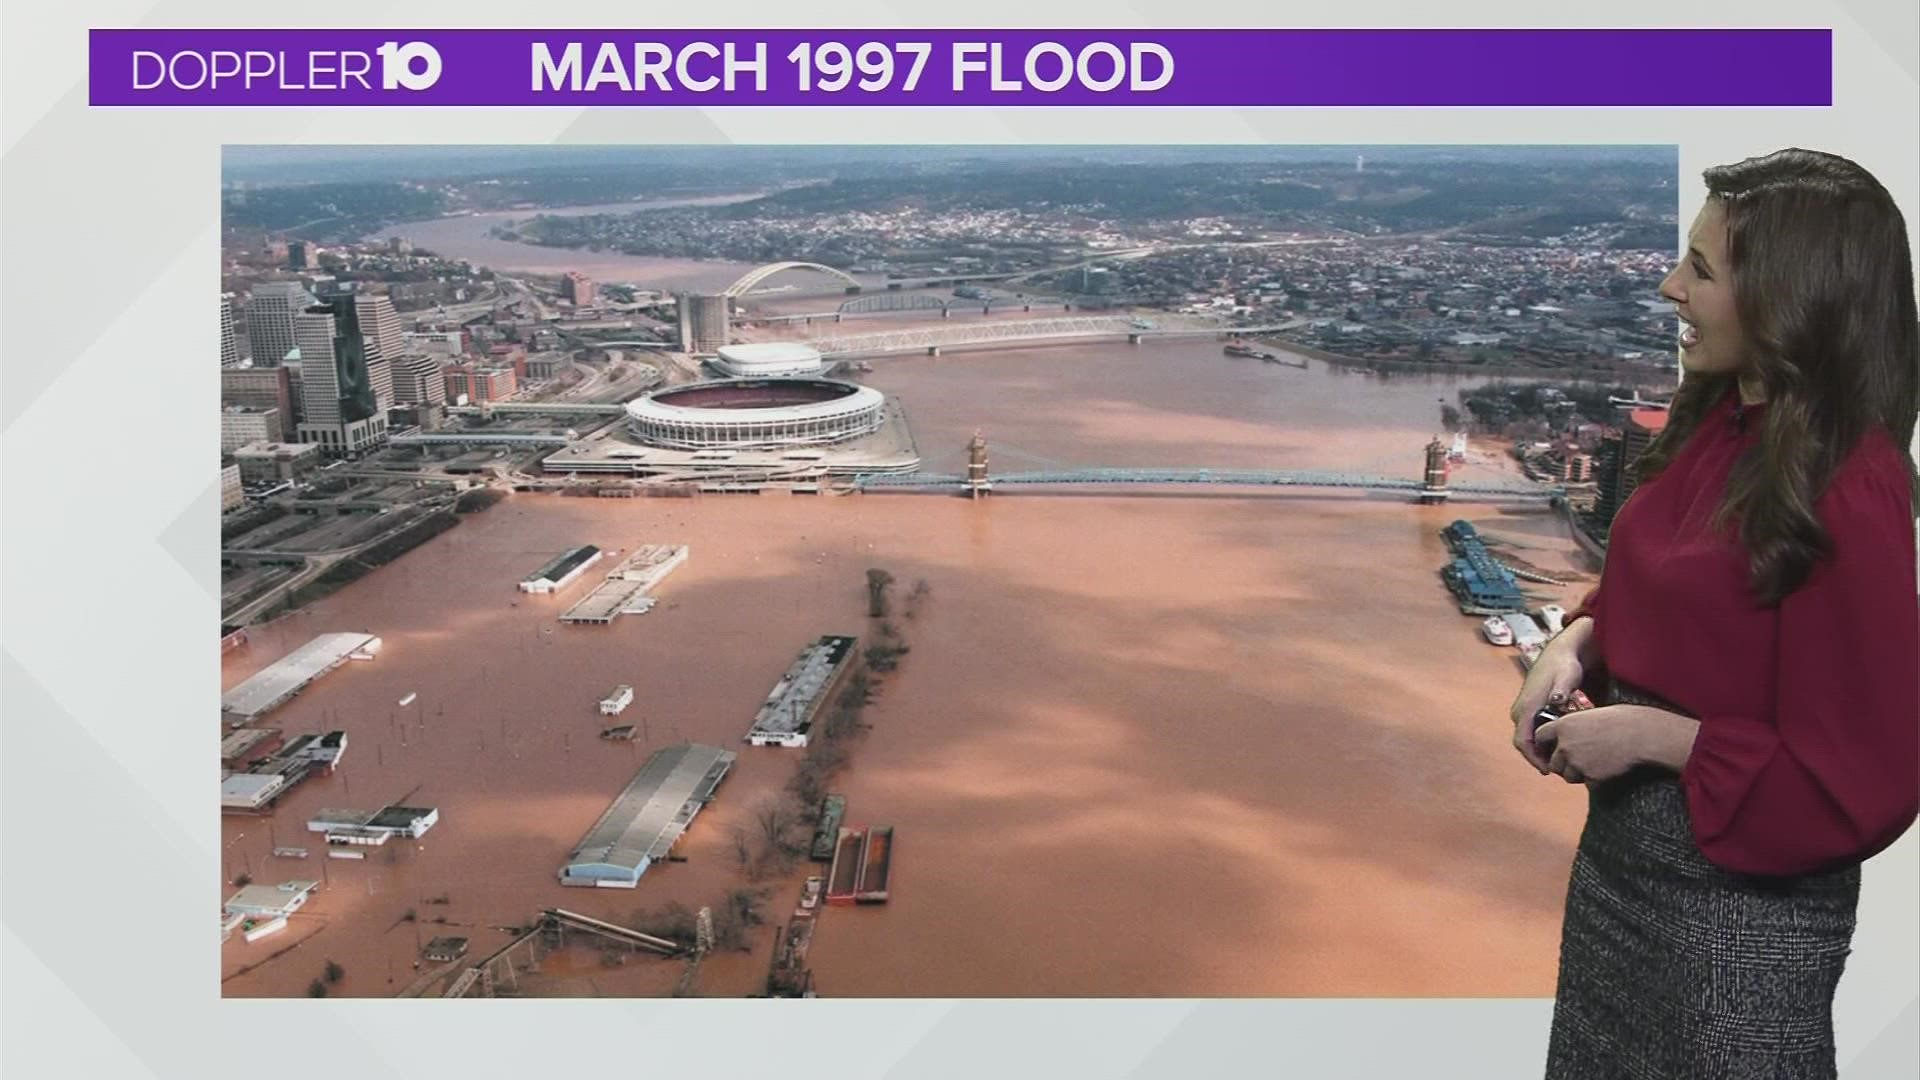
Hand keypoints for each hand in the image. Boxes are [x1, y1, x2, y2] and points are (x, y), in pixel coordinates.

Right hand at [1510, 635, 1586, 773]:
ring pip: (1527, 738)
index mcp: (1526, 707)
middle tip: (1559, 770)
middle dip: (1538, 758)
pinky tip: (1558, 747)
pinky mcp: (1529, 710)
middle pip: (1524, 743)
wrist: (1559, 654)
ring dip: (1540, 751)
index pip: (1522, 741)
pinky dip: (1541, 742)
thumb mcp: (1566, 677)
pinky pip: (1531, 732)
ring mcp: (1523, 710)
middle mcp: (1520, 711)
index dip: (1533, 759)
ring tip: (1560, 761)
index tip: (1547, 771)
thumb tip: (1558, 698)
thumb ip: (1562, 689)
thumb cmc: (1564, 666)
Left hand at [1533, 704, 1696, 783]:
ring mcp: (1577, 762)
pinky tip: (1606, 771)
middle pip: (1553, 762)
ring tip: (1591, 767)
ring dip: (1577, 774)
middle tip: (1575, 763)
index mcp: (1563, 725)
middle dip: (1562, 764)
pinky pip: (1588, 783)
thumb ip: (1576, 726)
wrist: (1641, 735)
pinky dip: (1595, 781)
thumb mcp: (1592, 715)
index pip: (1539, 736)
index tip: (1548, 748)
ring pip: (1568, 776)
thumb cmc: (1622, 720)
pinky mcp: (1592, 777)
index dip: (1544, 743)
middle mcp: (1566, 745)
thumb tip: (1569, 735)